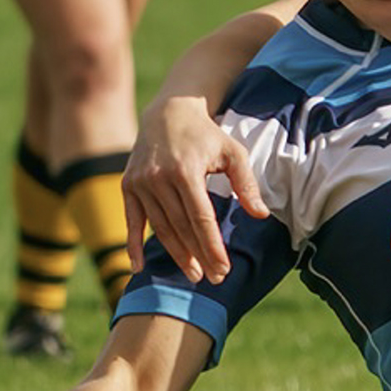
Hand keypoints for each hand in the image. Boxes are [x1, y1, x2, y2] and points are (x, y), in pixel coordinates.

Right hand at [124, 94, 264, 282]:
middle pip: (181, 227)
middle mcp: (159, 178)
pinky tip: (138, 268)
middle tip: (213, 279)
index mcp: (186, 170)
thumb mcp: (233, 152)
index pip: (201, 218)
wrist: (168, 112)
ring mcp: (141, 182)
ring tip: (193, 274)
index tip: (224, 269)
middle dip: (198, 255)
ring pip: (160, 227)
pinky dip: (133, 245)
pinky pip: (132, 220)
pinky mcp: (128, 185)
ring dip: (176, 254)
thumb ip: (246, 183)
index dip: (212, 246)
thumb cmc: (206, 135)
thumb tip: (261, 214)